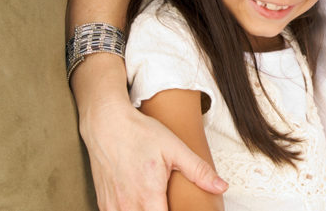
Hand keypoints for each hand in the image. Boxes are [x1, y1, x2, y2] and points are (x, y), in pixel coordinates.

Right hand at [79, 94, 226, 210]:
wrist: (107, 124)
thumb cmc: (140, 134)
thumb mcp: (175, 148)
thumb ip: (198, 171)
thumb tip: (221, 186)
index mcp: (149, 196)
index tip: (183, 209)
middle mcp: (128, 206)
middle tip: (171, 204)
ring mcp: (113, 206)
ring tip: (157, 203)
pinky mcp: (104, 203)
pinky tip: (140, 203)